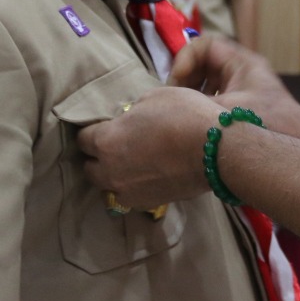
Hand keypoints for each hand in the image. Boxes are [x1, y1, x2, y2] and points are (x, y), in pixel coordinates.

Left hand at [79, 88, 221, 209]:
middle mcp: (110, 170)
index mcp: (106, 141)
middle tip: (114, 145)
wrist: (217, 150)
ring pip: (109, 185)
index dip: (93, 130)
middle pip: (90, 167)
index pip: (83, 138)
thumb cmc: (183, 115)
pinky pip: (131, 194)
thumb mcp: (154, 97)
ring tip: (130, 163)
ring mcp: (129, 191)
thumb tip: (130, 120)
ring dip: (114, 174)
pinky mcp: (149, 203)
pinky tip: (148, 174)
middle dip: (97, 156)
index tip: (104, 125)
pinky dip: (134, 185)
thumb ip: (133, 111)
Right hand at [170, 36, 299, 144]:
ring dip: (191, 95)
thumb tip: (166, 101)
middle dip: (185, 79)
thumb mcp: (223, 113)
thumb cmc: (266, 126)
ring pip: (208, 83)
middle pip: (204, 64)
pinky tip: (195, 126)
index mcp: (242, 64)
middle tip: (174, 99)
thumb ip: (193, 103)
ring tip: (182, 113)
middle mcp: (243, 73)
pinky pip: (215, 100)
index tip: (176, 84)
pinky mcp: (244, 110)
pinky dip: (202, 108)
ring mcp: (244, 92)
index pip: (205, 46)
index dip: (186, 59)